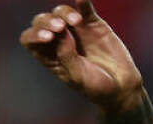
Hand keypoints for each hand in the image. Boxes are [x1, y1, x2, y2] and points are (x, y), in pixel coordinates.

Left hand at [18, 1, 143, 112]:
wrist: (121, 85)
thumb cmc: (95, 87)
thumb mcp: (78, 78)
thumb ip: (67, 57)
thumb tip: (62, 35)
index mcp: (48, 56)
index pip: (30, 40)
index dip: (34, 35)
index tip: (48, 37)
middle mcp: (58, 40)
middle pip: (42, 22)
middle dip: (47, 21)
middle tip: (60, 28)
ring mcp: (74, 30)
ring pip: (60, 12)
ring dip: (64, 12)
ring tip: (76, 20)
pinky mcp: (92, 22)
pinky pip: (84, 7)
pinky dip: (82, 1)